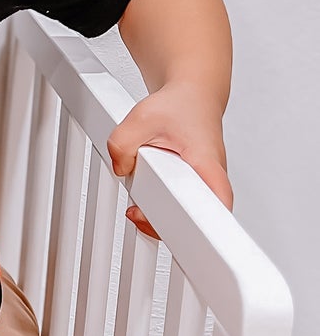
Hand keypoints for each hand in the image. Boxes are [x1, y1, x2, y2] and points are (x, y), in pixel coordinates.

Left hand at [107, 81, 231, 238]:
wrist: (192, 96)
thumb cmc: (178, 106)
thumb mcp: (142, 117)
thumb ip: (123, 143)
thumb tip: (120, 167)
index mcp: (207, 166)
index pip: (215, 207)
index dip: (200, 227)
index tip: (183, 238)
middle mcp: (212, 181)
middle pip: (197, 221)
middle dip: (163, 224)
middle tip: (138, 216)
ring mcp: (204, 186)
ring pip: (185, 216)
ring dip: (158, 216)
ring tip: (136, 210)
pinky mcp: (193, 187)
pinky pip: (178, 208)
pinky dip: (157, 207)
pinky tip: (141, 204)